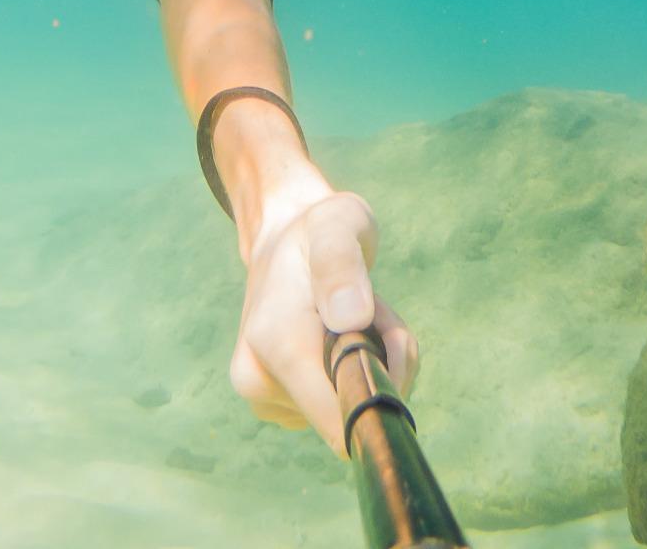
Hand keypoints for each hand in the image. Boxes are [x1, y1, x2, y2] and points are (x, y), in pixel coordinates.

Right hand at [230, 189, 418, 455]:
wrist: (281, 240)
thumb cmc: (317, 229)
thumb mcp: (337, 225)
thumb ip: (342, 265)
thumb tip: (351, 319)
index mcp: (273, 343)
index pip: (338, 421)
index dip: (381, 393)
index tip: (390, 339)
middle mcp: (256, 380)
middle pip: (355, 412)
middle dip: (382, 366)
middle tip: (374, 310)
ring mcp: (264, 399)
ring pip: (350, 409)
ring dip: (373, 365)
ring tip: (354, 315)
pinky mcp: (278, 407)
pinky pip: (338, 410)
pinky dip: (357, 374)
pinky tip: (342, 335)